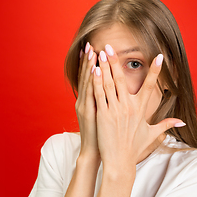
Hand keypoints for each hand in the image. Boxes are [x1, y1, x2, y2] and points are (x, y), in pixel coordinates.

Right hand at [75, 42, 99, 158]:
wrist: (95, 152)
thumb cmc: (102, 135)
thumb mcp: (102, 117)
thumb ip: (105, 102)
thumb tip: (112, 93)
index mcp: (88, 101)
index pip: (90, 78)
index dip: (90, 64)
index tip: (93, 49)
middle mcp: (85, 101)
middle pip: (87, 77)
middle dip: (89, 61)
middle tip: (91, 44)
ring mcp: (86, 106)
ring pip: (88, 83)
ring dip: (90, 66)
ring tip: (93, 51)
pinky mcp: (90, 113)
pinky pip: (92, 94)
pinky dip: (93, 82)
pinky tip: (95, 70)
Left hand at [92, 45, 184, 167]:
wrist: (120, 161)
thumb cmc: (135, 148)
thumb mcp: (152, 134)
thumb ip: (166, 125)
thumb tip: (182, 122)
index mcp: (141, 109)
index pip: (150, 85)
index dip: (156, 70)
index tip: (159, 56)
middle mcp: (129, 107)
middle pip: (123, 79)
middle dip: (116, 61)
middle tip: (110, 46)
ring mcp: (115, 110)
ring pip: (109, 83)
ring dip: (104, 67)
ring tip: (100, 52)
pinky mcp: (103, 115)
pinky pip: (99, 94)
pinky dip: (97, 81)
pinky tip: (94, 70)